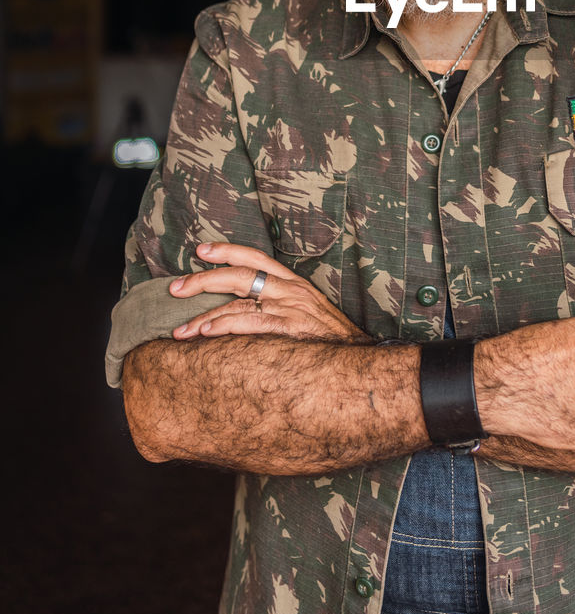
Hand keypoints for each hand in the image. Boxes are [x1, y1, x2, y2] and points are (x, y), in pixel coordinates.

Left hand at [168, 243, 367, 343]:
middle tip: (175, 288)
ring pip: (237, 302)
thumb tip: (248, 309)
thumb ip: (281, 306)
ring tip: (179, 330)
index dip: (226, 251)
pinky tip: (204, 333)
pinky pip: (249, 323)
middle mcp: (289, 290)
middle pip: (239, 275)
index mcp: (293, 283)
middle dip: (202, 280)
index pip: (255, 257)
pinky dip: (223, 326)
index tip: (200, 251)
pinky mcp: (289, 330)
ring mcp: (289, 309)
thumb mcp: (309, 313)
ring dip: (203, 315)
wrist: (360, 362)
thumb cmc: (331, 341)